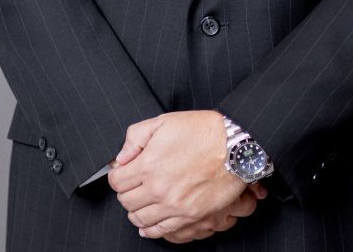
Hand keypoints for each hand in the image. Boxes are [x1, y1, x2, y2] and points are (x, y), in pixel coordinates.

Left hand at [107, 110, 250, 238]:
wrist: (235, 147)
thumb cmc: (203, 131)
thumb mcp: (163, 122)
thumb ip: (135, 137)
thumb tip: (121, 157)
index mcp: (148, 165)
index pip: (116, 181)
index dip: (117, 175)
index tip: (123, 171)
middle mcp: (158, 189)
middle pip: (126, 202)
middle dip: (126, 192)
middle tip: (133, 185)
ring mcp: (174, 206)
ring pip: (141, 219)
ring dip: (137, 211)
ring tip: (141, 202)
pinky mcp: (190, 217)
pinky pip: (161, 231)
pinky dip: (151, 229)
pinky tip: (148, 224)